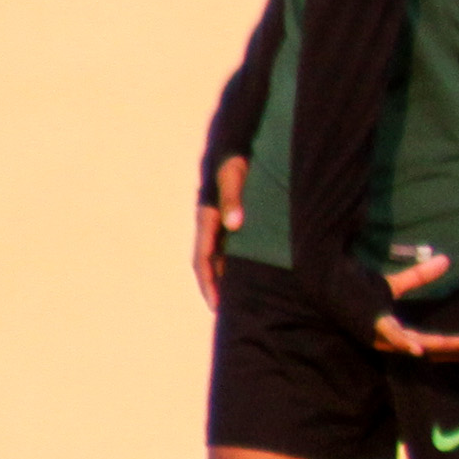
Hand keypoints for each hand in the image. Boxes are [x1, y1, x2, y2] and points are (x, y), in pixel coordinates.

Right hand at [193, 157, 244, 309]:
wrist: (236, 144)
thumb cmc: (236, 158)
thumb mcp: (235, 174)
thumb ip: (234, 197)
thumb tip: (234, 224)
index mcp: (208, 217)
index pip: (202, 259)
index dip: (208, 283)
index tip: (217, 305)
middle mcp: (213, 223)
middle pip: (209, 264)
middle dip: (216, 288)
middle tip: (228, 313)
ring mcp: (223, 222)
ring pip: (222, 257)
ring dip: (227, 278)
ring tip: (241, 301)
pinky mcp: (236, 219)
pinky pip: (234, 247)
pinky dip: (238, 263)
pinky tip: (255, 275)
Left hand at [363, 248, 458, 357]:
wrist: (326, 279)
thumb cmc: (354, 286)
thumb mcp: (394, 283)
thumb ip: (419, 276)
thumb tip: (445, 260)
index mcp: (397, 334)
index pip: (434, 345)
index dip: (458, 346)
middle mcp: (391, 340)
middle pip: (433, 349)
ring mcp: (381, 335)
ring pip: (419, 345)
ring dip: (445, 347)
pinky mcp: (371, 324)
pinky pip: (390, 336)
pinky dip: (404, 343)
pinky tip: (418, 349)